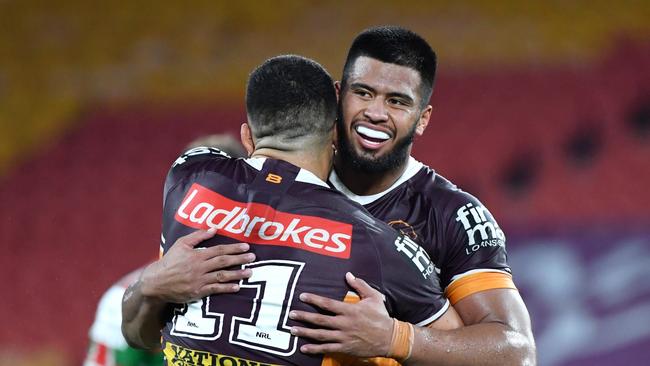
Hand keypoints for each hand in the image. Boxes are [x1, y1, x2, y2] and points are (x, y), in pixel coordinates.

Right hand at [140, 228, 254, 302]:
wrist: (156, 282)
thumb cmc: (169, 261)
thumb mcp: (181, 244)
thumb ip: (198, 236)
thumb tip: (213, 229)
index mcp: (197, 255)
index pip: (219, 250)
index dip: (233, 248)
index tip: (246, 247)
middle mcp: (200, 267)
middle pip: (223, 262)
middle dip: (240, 259)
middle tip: (253, 257)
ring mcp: (199, 280)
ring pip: (222, 276)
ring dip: (237, 274)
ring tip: (250, 272)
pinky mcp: (198, 292)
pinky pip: (215, 290)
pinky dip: (226, 288)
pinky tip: (237, 287)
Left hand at [289, 272, 393, 357]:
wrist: (390, 338)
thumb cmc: (381, 316)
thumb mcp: (373, 297)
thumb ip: (360, 285)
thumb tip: (348, 274)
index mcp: (350, 310)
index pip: (327, 303)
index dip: (314, 299)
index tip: (302, 296)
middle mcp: (344, 324)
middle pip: (319, 319)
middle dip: (304, 316)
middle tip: (290, 314)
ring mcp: (343, 337)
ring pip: (320, 335)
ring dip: (305, 332)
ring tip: (292, 330)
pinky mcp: (345, 348)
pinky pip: (327, 348)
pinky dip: (314, 349)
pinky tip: (303, 348)